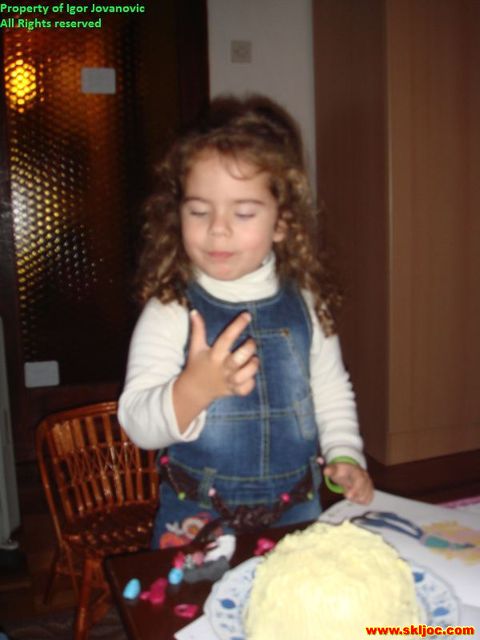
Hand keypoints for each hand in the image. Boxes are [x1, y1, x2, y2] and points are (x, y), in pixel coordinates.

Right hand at [173, 310, 258, 429]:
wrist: (194, 391)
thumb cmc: (197, 365)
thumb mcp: (196, 347)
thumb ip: (198, 330)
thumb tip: (194, 311)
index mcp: (213, 355)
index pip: (226, 338)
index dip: (238, 325)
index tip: (247, 315)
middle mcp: (222, 368)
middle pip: (238, 359)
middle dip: (249, 348)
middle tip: (251, 341)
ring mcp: (228, 381)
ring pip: (245, 375)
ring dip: (253, 365)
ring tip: (254, 359)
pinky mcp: (234, 391)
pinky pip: (246, 388)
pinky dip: (251, 382)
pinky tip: (249, 374)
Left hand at [323, 462, 373, 503]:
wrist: (350, 471)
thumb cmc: (341, 471)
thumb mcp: (335, 469)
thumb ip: (330, 470)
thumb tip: (325, 471)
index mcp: (357, 471)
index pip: (360, 480)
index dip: (356, 489)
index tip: (348, 496)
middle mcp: (366, 477)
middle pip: (365, 490)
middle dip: (355, 495)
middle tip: (346, 494)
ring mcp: (369, 484)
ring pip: (366, 497)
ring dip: (355, 498)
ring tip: (349, 491)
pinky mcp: (370, 491)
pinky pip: (367, 501)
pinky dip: (359, 501)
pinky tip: (354, 496)